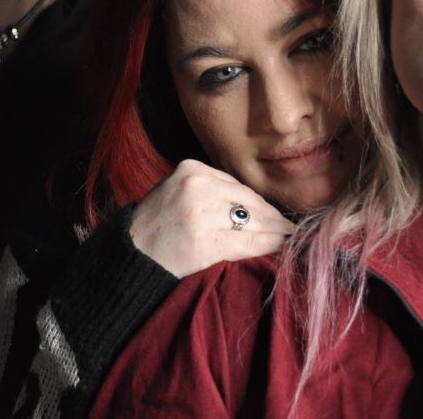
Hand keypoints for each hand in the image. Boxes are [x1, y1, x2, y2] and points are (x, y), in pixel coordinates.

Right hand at [128, 159, 295, 277]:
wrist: (131, 253)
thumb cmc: (158, 224)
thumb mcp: (179, 191)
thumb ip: (211, 190)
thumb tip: (257, 204)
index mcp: (190, 168)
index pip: (237, 185)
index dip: (260, 202)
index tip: (277, 213)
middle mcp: (196, 186)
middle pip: (248, 201)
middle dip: (272, 216)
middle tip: (291, 227)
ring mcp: (200, 214)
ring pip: (252, 221)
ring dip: (274, 232)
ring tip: (289, 237)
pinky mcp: (204, 242)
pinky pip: (246, 243)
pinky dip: (266, 246)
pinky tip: (279, 247)